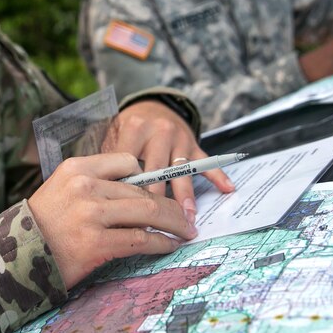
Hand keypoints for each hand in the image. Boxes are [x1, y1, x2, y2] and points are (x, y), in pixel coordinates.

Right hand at [26, 152, 197, 288]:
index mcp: (77, 168)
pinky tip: (169, 245)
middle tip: (185, 217)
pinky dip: (161, 243)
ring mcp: (91, 215)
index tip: (160, 190)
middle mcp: (85, 187)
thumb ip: (94, 184)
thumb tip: (137, 190)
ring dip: (173, 223)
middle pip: (142, 190)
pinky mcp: (96, 243)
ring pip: (147, 212)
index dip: (149, 177)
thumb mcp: (61, 189)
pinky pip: (140, 239)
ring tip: (185, 230)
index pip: (127, 162)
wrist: (15, 256)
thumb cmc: (42, 225)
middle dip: (170, 205)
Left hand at [107, 99, 233, 218]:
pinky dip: (217, 175)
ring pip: (181, 171)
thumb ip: (110, 162)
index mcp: (134, 130)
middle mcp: (158, 132)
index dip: (127, 191)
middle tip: (155, 225)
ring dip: (185, 196)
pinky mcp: (194, 144)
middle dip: (156, 201)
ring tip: (187, 218)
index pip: (130, 164)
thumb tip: (106, 194)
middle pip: (156, 171)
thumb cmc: (128, 130)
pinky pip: (206, 162)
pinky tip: (227, 188)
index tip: (126, 215)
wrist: (151, 107)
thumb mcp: (114, 137)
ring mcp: (179, 138)